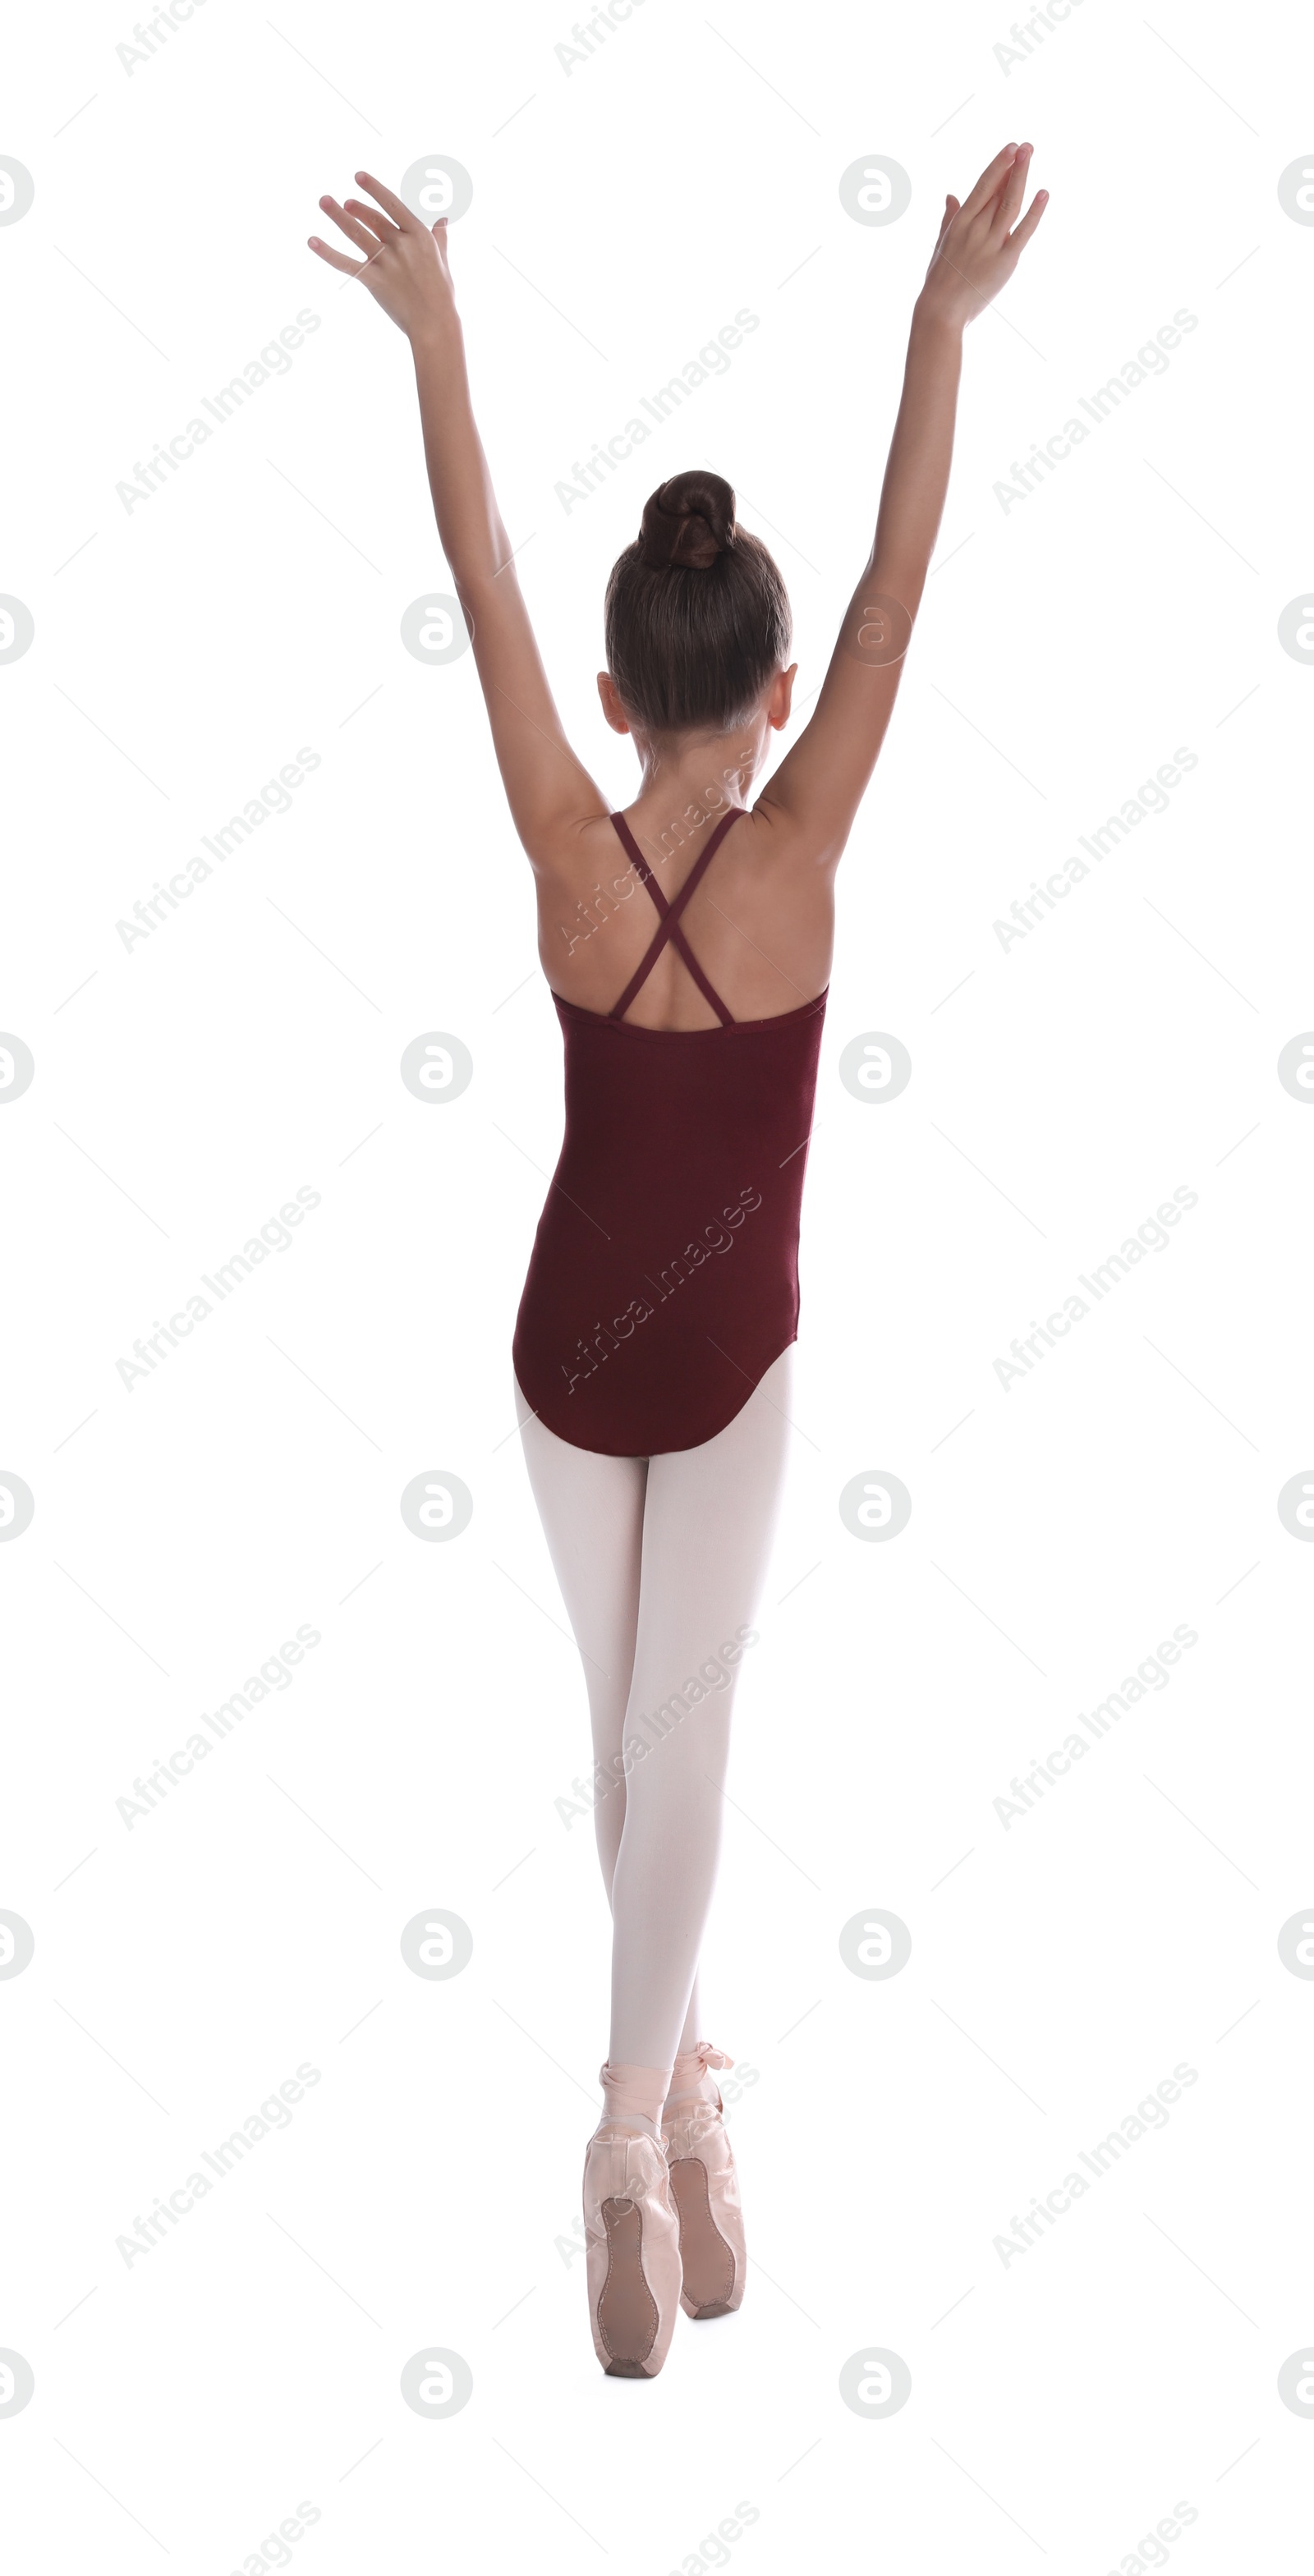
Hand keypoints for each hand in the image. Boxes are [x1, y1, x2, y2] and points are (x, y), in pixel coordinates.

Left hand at [308, 170, 457, 341]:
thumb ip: (439, 237)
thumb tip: (443, 219)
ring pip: (357, 233)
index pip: (392, 204)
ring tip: (323, 201)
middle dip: (355, 207)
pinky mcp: (374, 280)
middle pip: (373, 218)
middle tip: (344, 202)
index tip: (358, 177)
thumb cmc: (441, 294)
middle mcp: (402, 244)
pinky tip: (312, 241)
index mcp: (420, 235)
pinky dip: (327, 252)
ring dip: (337, 215)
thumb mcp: (442, 260)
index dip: (374, 189)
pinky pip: (346, 263)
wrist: (435, 324)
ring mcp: (387, 262)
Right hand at [919, 142, 1046, 329]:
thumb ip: (950, 217)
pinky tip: (1043, 194)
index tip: (1011, 148)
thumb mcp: (942, 244)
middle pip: (999, 191)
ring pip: (1010, 204)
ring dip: (1021, 177)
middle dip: (1014, 165)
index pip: (983, 187)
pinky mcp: (1005, 261)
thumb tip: (951, 195)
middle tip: (1027, 145)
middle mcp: (975, 228)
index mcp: (960, 222)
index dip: (998, 166)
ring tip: (1031, 155)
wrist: (941, 311)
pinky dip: (1034, 212)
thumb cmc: (939, 280)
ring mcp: (991, 244)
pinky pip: (1023, 232)